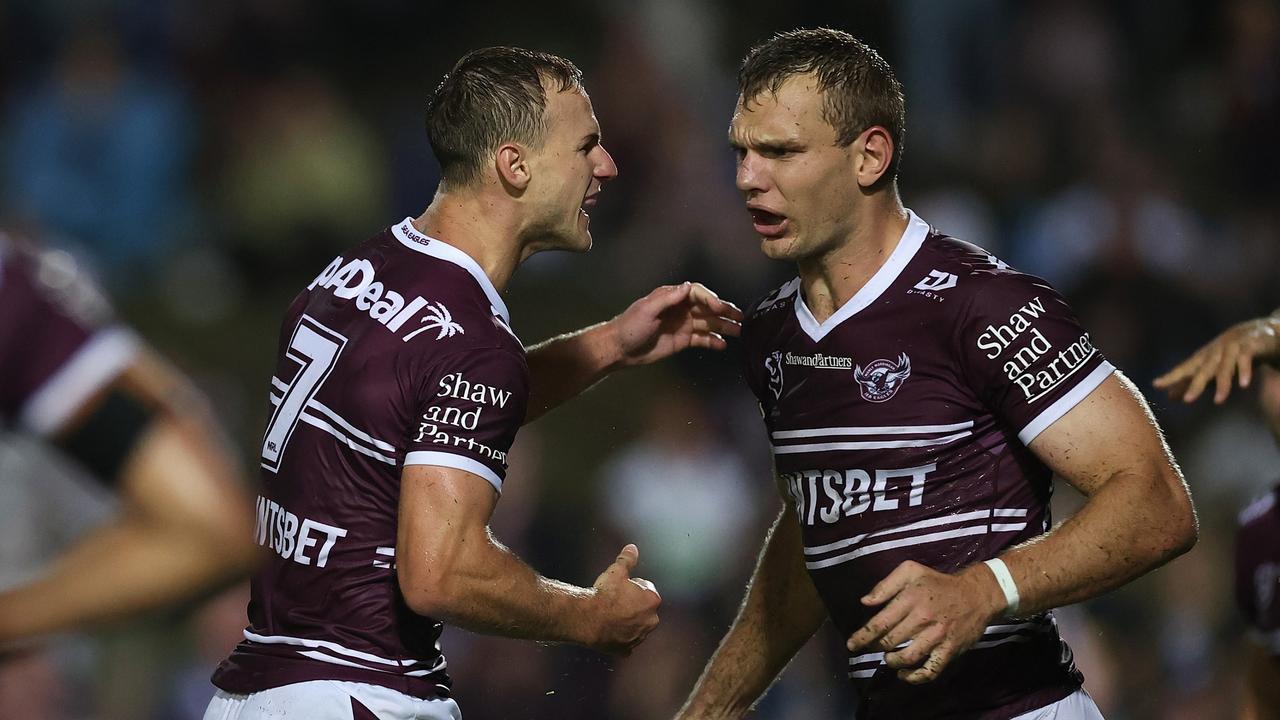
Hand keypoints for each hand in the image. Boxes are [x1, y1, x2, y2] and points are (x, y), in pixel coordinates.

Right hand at [588, 544, 661, 654]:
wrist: (588, 618)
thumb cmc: (604, 594)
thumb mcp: (616, 572)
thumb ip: (627, 559)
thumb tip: (632, 548)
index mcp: (652, 601)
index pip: (647, 589)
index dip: (633, 586)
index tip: (621, 587)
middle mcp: (651, 621)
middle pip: (644, 609)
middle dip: (633, 604)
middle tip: (616, 600)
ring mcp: (639, 637)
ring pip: (636, 626)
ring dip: (627, 621)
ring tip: (610, 614)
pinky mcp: (626, 649)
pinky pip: (626, 643)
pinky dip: (620, 639)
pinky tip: (610, 632)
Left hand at [609, 283, 742, 366]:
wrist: (620, 349)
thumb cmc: (630, 326)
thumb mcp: (647, 310)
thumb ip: (668, 298)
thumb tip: (688, 286)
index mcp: (672, 297)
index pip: (697, 293)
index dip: (710, 299)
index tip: (720, 307)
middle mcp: (681, 309)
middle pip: (707, 307)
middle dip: (724, 311)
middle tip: (740, 317)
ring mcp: (683, 325)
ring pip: (708, 323)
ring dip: (723, 326)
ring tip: (739, 331)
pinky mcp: (683, 340)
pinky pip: (702, 339)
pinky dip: (713, 341)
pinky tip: (723, 345)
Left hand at [845, 560, 1003, 683]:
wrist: (976, 595)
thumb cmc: (938, 583)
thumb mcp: (911, 571)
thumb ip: (885, 585)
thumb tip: (865, 602)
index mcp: (910, 599)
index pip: (880, 623)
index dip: (862, 636)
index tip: (852, 644)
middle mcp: (922, 619)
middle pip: (889, 642)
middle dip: (874, 648)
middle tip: (871, 648)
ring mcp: (937, 637)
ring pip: (906, 657)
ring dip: (892, 661)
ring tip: (888, 658)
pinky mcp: (949, 650)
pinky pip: (929, 671)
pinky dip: (913, 678)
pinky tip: (903, 675)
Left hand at [1154, 316, 1279, 403]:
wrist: (1257, 330)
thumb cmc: (1227, 354)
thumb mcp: (1209, 368)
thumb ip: (1190, 382)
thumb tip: (1169, 397)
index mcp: (1202, 358)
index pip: (1184, 369)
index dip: (1171, 377)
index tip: (1155, 385)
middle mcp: (1214, 353)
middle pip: (1203, 371)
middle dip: (1194, 385)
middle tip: (1187, 400)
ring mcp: (1231, 348)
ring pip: (1224, 368)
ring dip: (1222, 384)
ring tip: (1218, 401)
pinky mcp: (1249, 347)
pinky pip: (1245, 360)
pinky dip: (1244, 371)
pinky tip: (1243, 385)